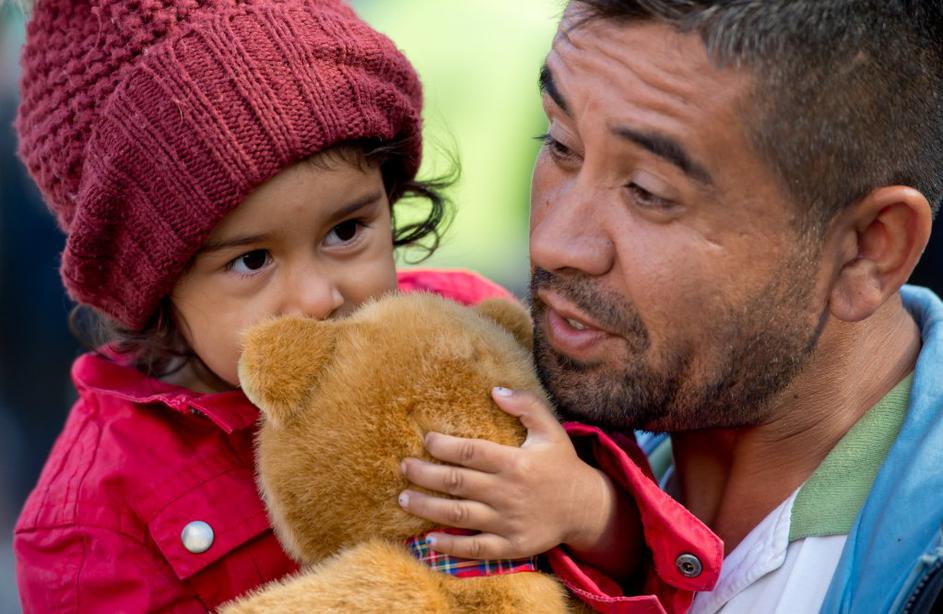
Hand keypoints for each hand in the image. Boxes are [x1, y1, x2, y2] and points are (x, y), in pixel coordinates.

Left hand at [398, 387, 614, 560]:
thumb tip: (495, 390)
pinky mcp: (511, 546)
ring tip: (404, 499)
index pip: (470, 452)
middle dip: (424, 474)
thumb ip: (526, 405)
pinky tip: (429, 540)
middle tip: (404, 467)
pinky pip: (476, 548)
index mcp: (515, 462)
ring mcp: (508, 521)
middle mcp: (507, 492)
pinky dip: (451, 546)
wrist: (585, 507)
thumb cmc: (562, 464)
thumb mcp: (550, 429)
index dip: (443, 446)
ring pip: (458, 514)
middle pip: (456, 482)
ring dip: (427, 508)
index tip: (426, 440)